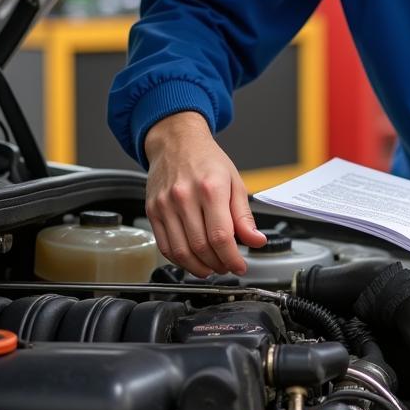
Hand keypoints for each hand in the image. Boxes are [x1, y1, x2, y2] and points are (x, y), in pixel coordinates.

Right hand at [143, 111, 265, 275]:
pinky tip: (192, 260)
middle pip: (201, 247)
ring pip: (181, 251)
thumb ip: (244, 215)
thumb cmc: (207, 160)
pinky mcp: (152, 211)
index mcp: (210, 188)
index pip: (221, 236)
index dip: (232, 258)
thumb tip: (256, 241)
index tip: (240, 266)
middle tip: (227, 266)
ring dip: (198, 268)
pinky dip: (179, 260)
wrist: (176, 141)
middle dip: (218, 264)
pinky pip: (164, 246)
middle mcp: (184, 197)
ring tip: (212, 267)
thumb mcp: (234, 182)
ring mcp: (165, 205)